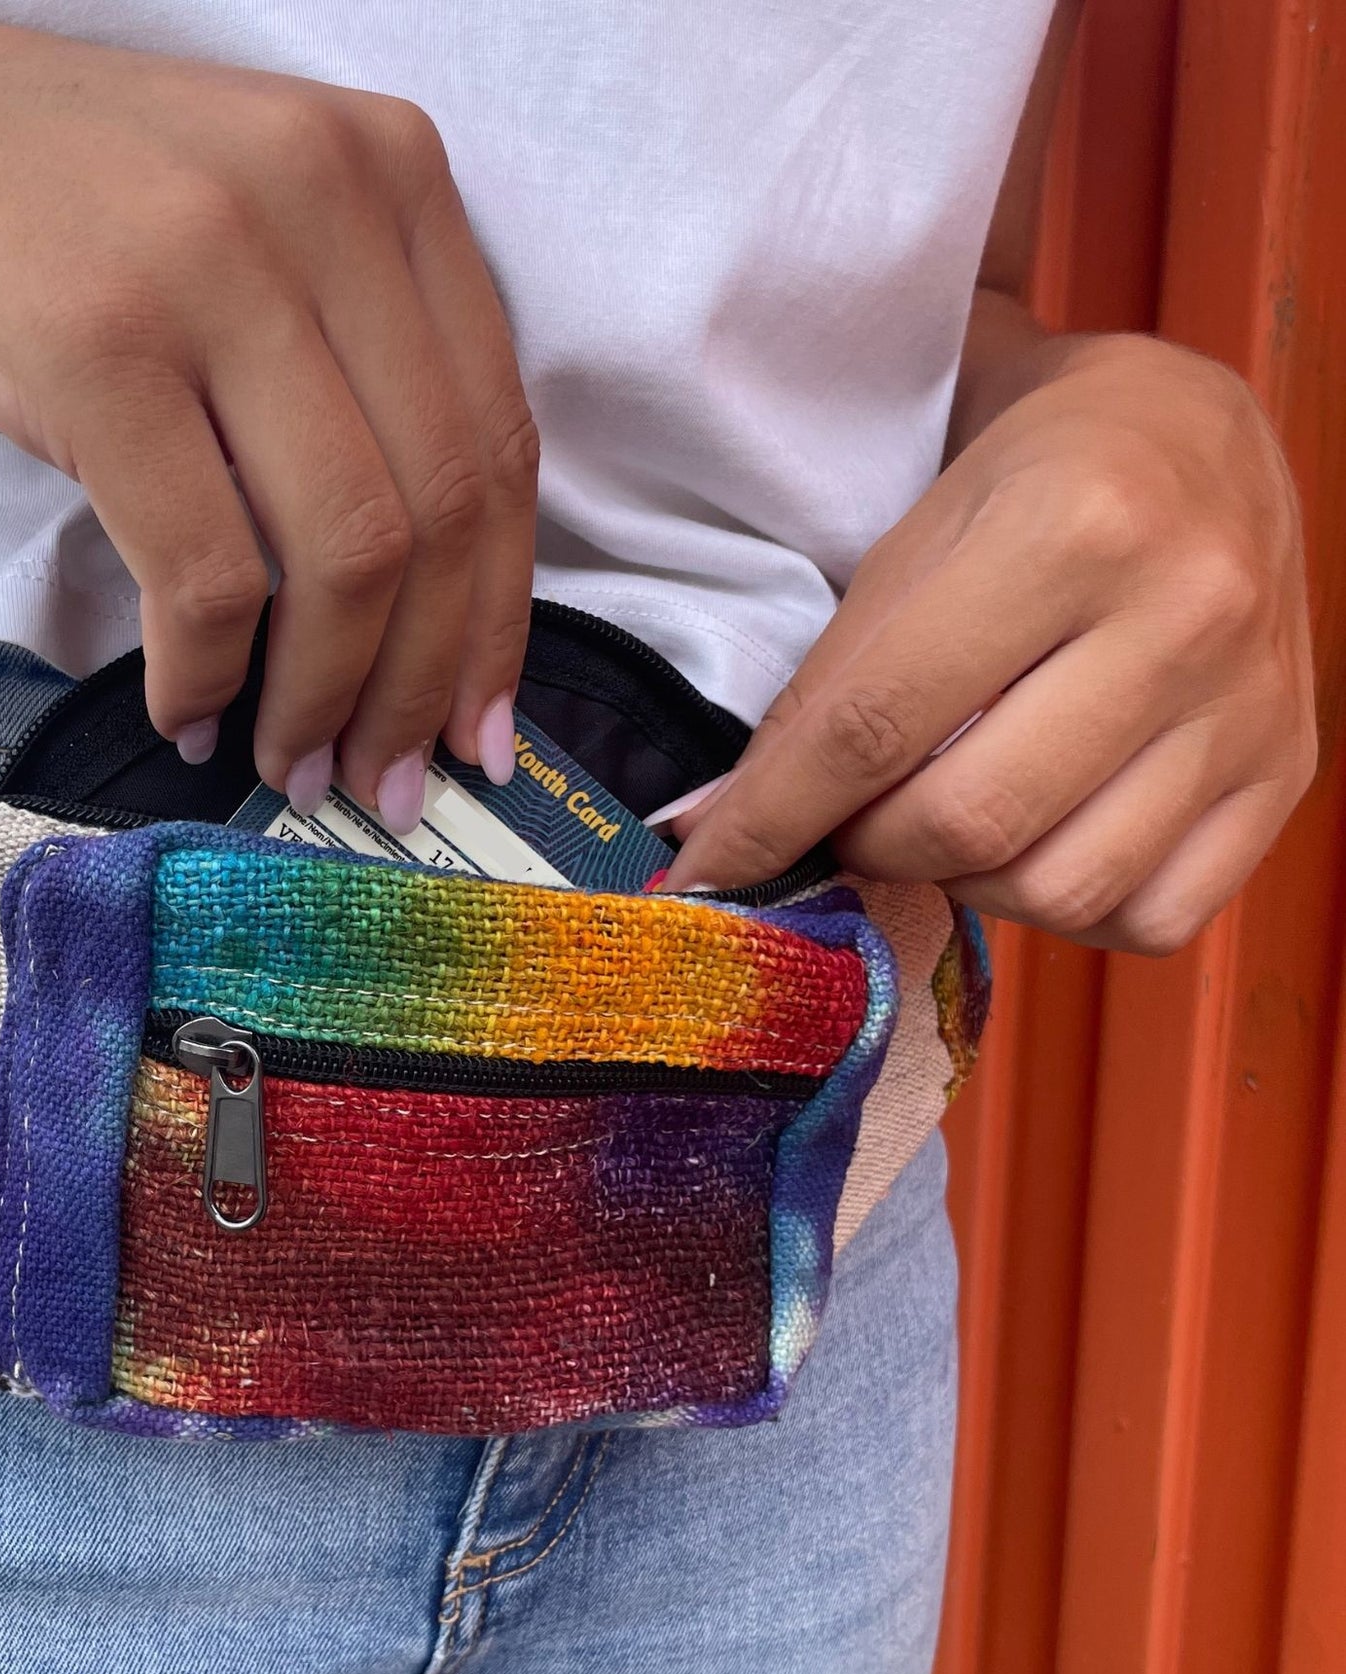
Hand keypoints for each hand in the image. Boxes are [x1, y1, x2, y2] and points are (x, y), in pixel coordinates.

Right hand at [0, 6, 538, 822]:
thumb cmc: (63, 214)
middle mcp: (326, 196)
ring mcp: (209, 262)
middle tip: (389, 786)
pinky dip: (207, 673)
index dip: (499, 614)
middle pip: (439, 510)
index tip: (479, 728)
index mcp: (392, 173)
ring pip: (343, 551)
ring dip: (322, 698)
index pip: (499, 439)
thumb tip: (425, 615)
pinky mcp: (93, 340)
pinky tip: (189, 711)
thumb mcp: (255, 239)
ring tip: (294, 766)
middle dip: (421, 686)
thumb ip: (353, 372)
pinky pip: (202, 568)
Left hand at [660, 332, 1315, 953]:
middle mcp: (1183, 614)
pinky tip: (1037, 847)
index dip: (770, 816)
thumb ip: (825, 687)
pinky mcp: (1289, 765)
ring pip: (1064, 887)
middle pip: (970, 821)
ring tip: (940, 827)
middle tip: (844, 824)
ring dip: (965, 885)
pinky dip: (1070, 912)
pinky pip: (1158, 917)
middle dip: (869, 848)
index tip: (705, 868)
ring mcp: (1251, 700)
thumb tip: (718, 830)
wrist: (1193, 437)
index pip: (874, 726)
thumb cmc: (1024, 480)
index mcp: (1072, 526)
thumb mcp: (908, 542)